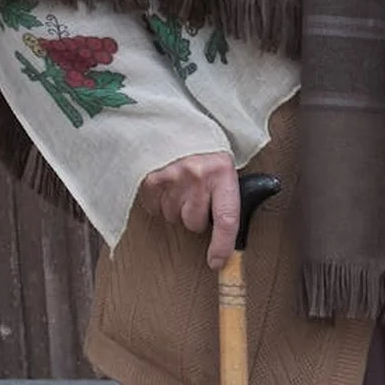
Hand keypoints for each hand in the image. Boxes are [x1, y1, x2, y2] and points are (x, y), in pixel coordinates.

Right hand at [138, 152, 238, 270]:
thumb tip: (234, 239)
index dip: (222, 246)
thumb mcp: (225, 167)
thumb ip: (229, 197)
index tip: (217, 262)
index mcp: (222, 172)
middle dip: (196, 217)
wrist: (177, 123)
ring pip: (174, 218)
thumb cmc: (204, 149)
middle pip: (194, 223)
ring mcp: (171, 177)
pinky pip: (154, 209)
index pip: (227, 219)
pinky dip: (160, 202)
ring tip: (182, 186)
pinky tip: (167, 185)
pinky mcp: (149, 178)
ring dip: (178, 208)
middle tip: (198, 196)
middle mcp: (197, 175)